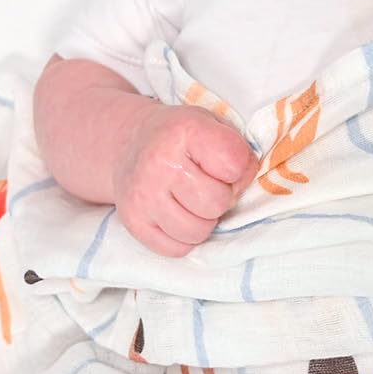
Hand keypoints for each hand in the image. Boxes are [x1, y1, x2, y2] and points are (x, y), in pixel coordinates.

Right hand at [112, 103, 259, 257]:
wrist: (128, 143)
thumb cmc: (180, 137)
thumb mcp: (212, 124)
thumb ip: (237, 150)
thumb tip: (245, 185)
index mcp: (185, 132)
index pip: (234, 164)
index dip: (239, 169)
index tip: (224, 164)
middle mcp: (160, 163)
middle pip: (217, 203)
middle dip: (220, 198)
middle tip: (207, 186)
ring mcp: (144, 195)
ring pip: (198, 232)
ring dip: (203, 221)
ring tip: (192, 202)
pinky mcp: (133, 221)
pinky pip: (177, 249)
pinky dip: (183, 238)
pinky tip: (176, 214)